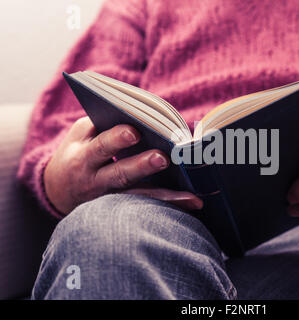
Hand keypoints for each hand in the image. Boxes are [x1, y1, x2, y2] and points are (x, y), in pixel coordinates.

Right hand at [44, 117, 202, 214]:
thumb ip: (104, 125)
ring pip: (139, 197)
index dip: (116, 139)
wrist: (57, 191)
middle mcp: (96, 180)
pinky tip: (194, 203)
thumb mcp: (81, 135)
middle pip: (120, 173)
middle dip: (141, 166)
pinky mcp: (122, 209)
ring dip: (165, 196)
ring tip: (191, 196)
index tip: (134, 131)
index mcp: (84, 156)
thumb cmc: (77, 152)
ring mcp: (110, 198)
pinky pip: (147, 207)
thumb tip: (143, 117)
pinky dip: (170, 205)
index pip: (100, 146)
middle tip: (162, 158)